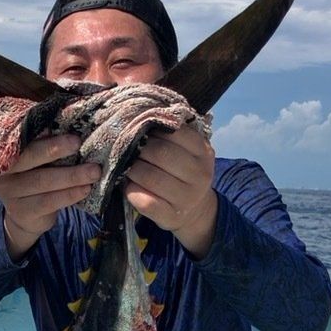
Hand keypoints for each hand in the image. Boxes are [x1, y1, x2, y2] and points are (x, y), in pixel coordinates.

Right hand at [0, 134, 101, 260]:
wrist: (25, 215)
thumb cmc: (36, 175)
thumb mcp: (35, 158)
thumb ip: (43, 140)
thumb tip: (70, 116)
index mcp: (4, 151)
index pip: (21, 137)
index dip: (39, 132)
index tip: (58, 125)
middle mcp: (2, 171)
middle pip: (29, 157)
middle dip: (55, 149)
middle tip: (78, 142)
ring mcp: (9, 193)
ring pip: (42, 181)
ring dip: (71, 175)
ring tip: (94, 171)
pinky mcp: (22, 212)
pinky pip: (48, 202)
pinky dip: (69, 195)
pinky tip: (85, 189)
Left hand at [123, 124, 217, 258]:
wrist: (195, 211)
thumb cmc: (183, 173)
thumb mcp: (188, 151)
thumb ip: (172, 134)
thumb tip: (140, 115)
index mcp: (203, 152)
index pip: (174, 131)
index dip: (151, 128)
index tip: (138, 129)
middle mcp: (200, 174)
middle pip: (160, 153)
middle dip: (138, 149)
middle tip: (126, 149)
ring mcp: (187, 197)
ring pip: (150, 177)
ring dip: (131, 170)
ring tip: (126, 167)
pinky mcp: (171, 216)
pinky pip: (145, 201)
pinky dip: (132, 191)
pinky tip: (130, 187)